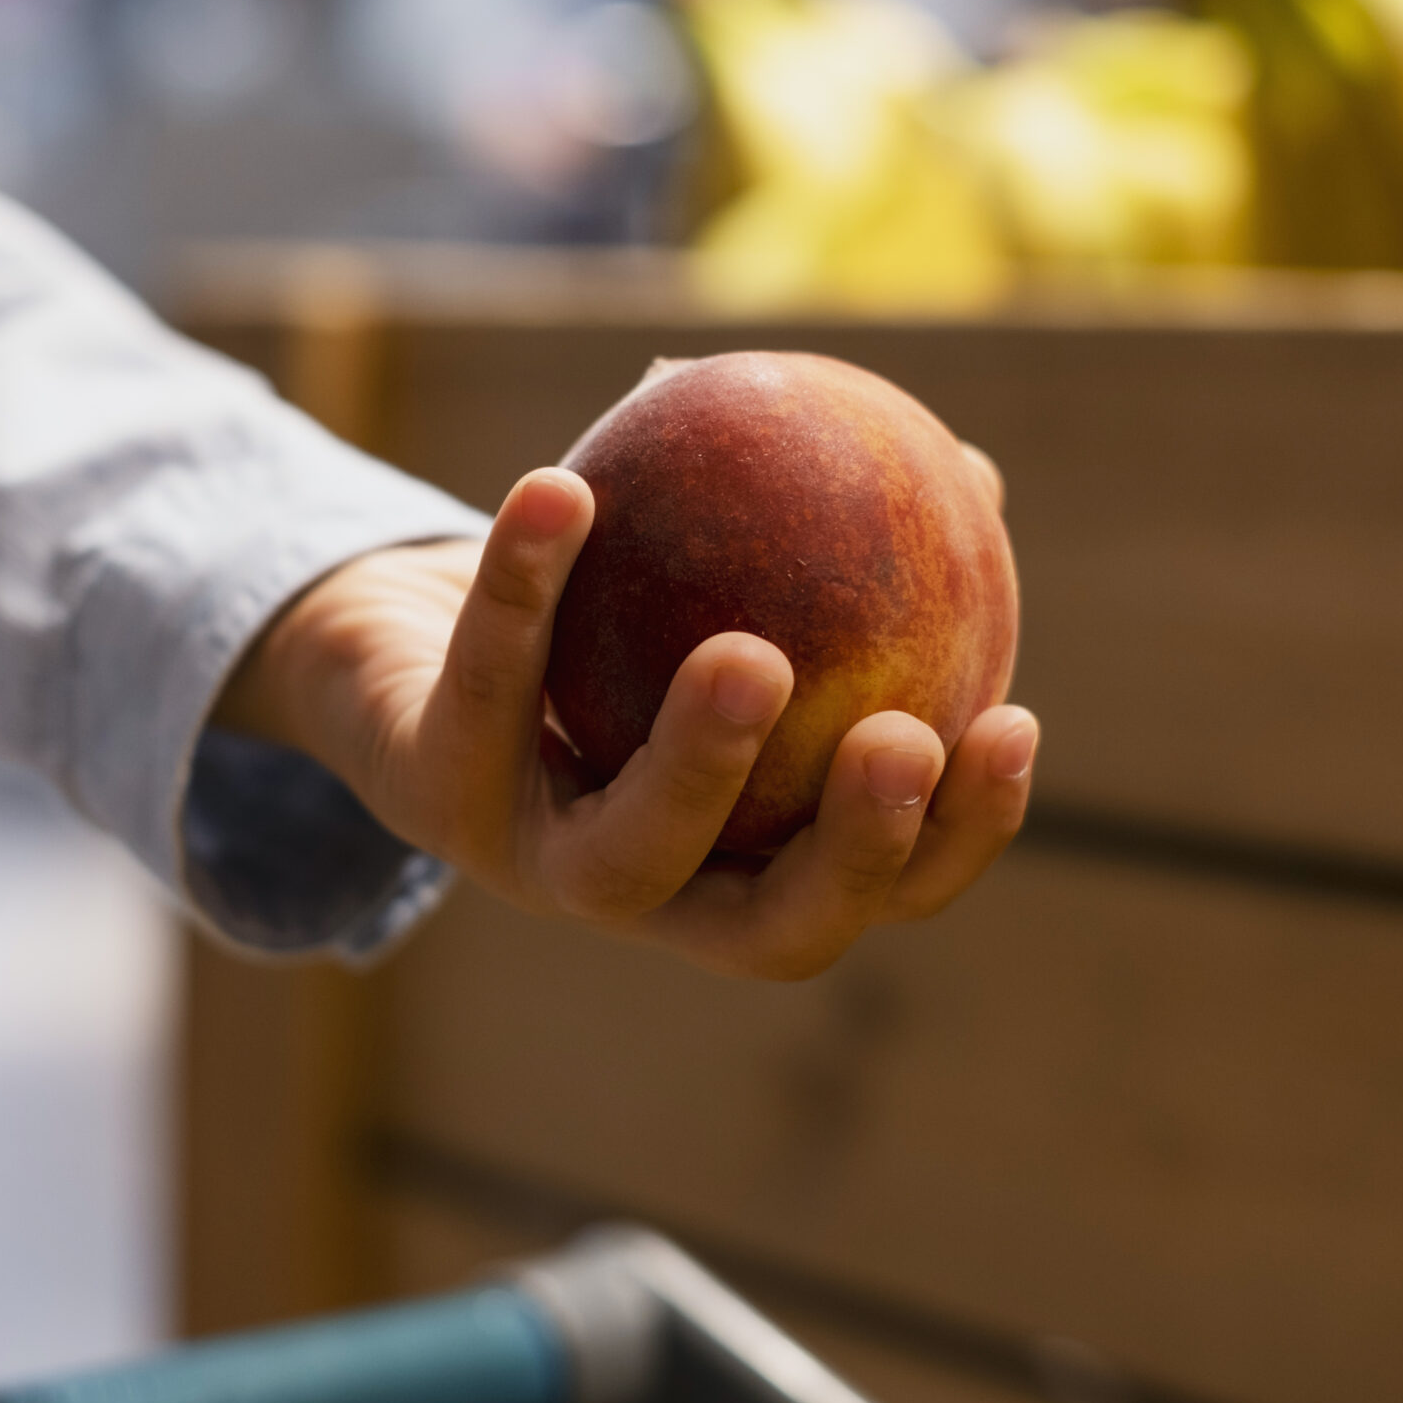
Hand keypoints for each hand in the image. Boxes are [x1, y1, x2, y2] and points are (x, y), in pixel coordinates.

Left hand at [215, 456, 1036, 978]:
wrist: (389, 647)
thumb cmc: (597, 626)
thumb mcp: (726, 584)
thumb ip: (837, 553)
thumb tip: (970, 471)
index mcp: (735, 866)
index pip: (876, 890)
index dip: (956, 839)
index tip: (1013, 725)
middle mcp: (642, 894)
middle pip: (768, 931)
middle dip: (851, 856)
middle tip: (904, 739)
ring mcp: (526, 859)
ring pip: (620, 860)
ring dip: (695, 764)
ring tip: (750, 656)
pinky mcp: (422, 793)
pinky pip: (483, 684)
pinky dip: (520, 586)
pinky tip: (558, 490)